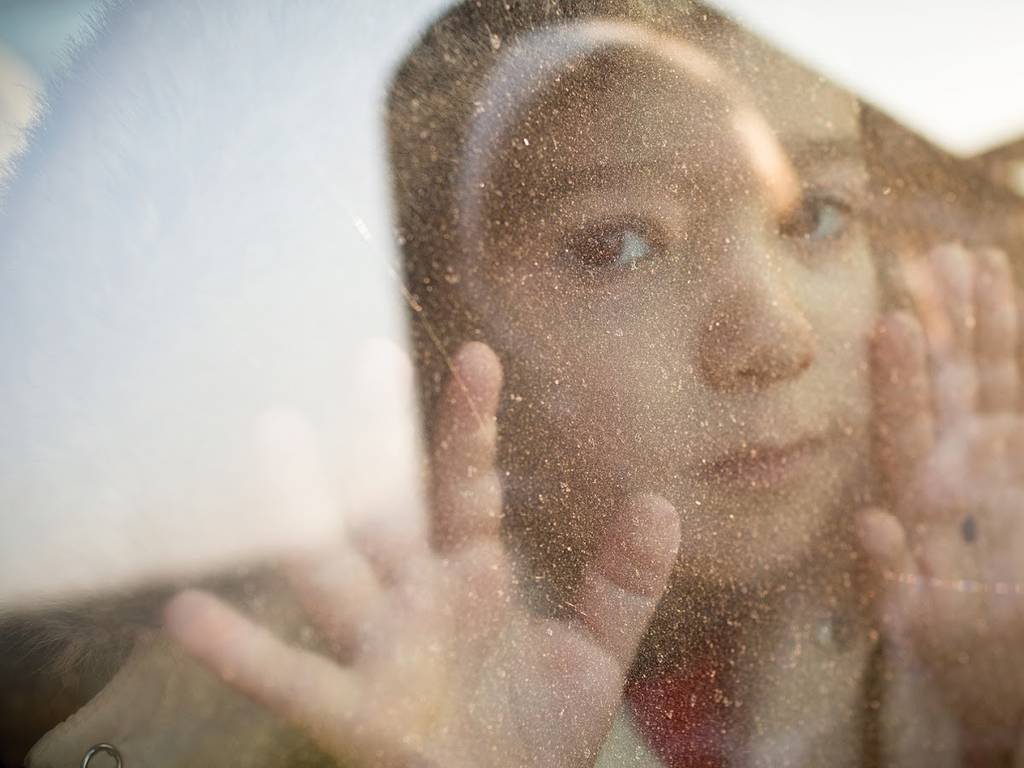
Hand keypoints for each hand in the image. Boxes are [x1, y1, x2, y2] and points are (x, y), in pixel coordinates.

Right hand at [163, 342, 680, 766]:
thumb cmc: (538, 732)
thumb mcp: (593, 653)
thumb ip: (621, 583)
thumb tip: (661, 504)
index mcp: (470, 575)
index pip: (466, 486)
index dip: (471, 426)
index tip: (479, 357)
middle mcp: (415, 597)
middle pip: (390, 504)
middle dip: (380, 437)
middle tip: (369, 358)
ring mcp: (379, 648)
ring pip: (332, 568)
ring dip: (299, 510)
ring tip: (270, 438)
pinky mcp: (354, 711)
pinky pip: (291, 678)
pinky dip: (240, 651)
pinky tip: (185, 614)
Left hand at [860, 245, 1023, 736]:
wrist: (1011, 677)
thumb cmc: (973, 665)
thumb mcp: (926, 630)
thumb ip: (894, 579)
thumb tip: (869, 522)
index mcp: (920, 504)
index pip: (905, 427)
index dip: (900, 376)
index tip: (893, 321)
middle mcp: (953, 474)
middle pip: (945, 388)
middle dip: (944, 327)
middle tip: (935, 262)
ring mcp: (994, 465)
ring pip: (988, 383)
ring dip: (983, 327)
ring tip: (975, 261)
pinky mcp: (1019, 464)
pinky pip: (1020, 400)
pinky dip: (1017, 355)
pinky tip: (1008, 299)